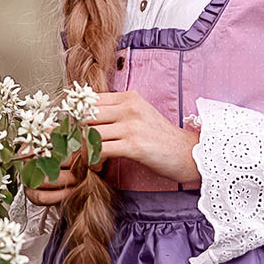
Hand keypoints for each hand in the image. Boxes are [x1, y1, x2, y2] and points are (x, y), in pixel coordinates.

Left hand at [83, 88, 201, 188]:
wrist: (188, 153)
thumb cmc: (160, 138)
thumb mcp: (139, 116)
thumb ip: (116, 113)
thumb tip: (86, 119)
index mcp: (128, 97)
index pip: (90, 100)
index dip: (77, 115)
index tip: (76, 130)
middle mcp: (129, 107)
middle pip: (86, 115)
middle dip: (76, 133)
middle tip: (78, 147)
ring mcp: (132, 126)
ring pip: (90, 133)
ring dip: (84, 150)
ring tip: (89, 159)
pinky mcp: (134, 145)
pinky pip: (100, 150)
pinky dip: (94, 160)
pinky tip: (98, 166)